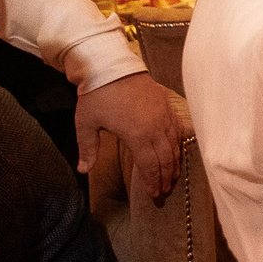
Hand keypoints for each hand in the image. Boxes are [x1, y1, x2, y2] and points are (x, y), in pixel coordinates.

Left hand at [75, 72, 180, 201]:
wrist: (110, 66)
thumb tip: (83, 170)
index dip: (153, 182)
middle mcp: (155, 128)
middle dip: (166, 178)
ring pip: (175, 146)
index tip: (154, 195)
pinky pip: (178, 131)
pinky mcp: (167, 107)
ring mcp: (164, 117)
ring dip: (174, 164)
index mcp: (137, 135)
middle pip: (166, 159)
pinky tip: (176, 152)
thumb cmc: (96, 95)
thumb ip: (88, 149)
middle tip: (164, 192)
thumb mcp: (86, 123)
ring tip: (172, 177)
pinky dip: (178, 145)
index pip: (150, 166)